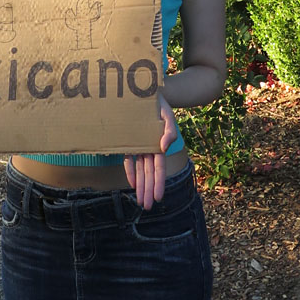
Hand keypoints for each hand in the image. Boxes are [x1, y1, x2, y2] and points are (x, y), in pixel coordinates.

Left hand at [123, 95, 177, 210]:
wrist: (144, 92)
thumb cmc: (159, 105)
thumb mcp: (168, 117)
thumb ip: (170, 131)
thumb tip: (164, 147)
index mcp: (160, 144)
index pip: (159, 168)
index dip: (158, 183)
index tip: (158, 197)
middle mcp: (150, 148)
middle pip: (149, 173)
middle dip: (148, 190)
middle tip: (147, 206)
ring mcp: (139, 146)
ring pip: (139, 170)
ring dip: (140, 186)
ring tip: (140, 201)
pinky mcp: (129, 141)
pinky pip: (129, 159)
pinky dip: (130, 171)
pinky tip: (132, 183)